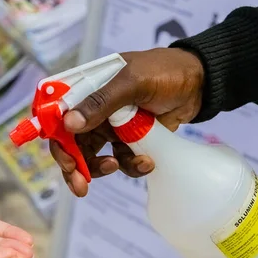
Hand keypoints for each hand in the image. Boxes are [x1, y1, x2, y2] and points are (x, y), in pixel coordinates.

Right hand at [50, 48, 203, 196]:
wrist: (201, 82)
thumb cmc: (163, 71)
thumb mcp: (132, 81)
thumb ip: (101, 101)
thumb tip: (69, 123)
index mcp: (85, 88)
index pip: (58, 116)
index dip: (57, 140)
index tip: (68, 160)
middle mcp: (92, 109)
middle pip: (71, 142)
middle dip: (74, 166)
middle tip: (79, 185)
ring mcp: (109, 126)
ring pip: (92, 156)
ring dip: (99, 169)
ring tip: (116, 168)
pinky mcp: (129, 140)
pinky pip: (121, 160)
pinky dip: (130, 166)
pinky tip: (147, 162)